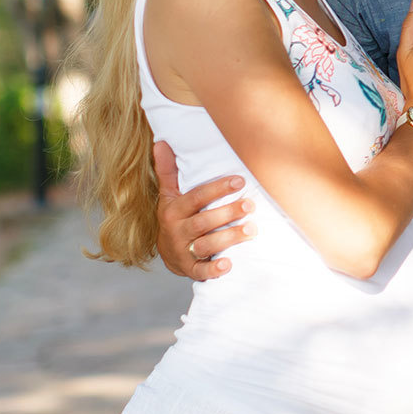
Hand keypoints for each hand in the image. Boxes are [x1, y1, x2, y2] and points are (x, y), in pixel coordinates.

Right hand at [154, 139, 254, 280]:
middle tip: (251, 205)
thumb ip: (168, 171)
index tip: (240, 181)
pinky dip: (213, 270)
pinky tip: (229, 265)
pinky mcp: (190, 269)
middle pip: (204, 221)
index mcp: (173, 210)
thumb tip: (161, 142)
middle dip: (228, 213)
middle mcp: (177, 230)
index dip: (217, 188)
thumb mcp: (169, 195)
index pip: (196, 197)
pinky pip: (201, 271)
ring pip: (206, 245)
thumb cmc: (175, 218)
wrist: (167, 253)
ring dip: (229, 238)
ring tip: (251, 230)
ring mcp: (183, 251)